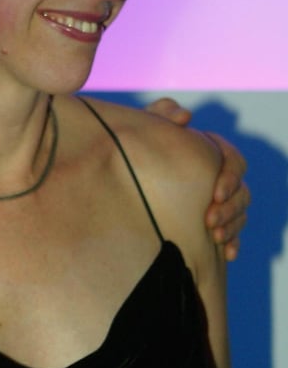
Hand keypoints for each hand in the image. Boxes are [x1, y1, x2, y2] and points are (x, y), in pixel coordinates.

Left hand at [145, 97, 248, 260]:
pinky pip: (233, 233)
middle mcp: (220, 175)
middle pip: (241, 192)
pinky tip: (226, 254)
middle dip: (230, 209)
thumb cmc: (142, 140)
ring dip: (231, 226)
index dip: (229, 178)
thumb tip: (184, 116)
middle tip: (209, 222)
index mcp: (212, 150)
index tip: (215, 194)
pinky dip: (232, 242)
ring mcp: (220, 198)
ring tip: (214, 236)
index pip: (234, 161)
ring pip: (240, 213)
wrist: (126, 166)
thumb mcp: (148, 124)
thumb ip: (164, 113)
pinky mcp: (213, 219)